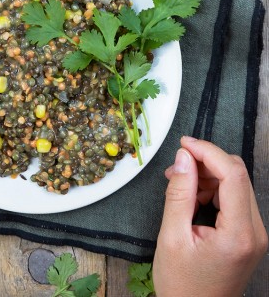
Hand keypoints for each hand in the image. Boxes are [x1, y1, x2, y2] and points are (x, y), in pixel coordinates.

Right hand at [153, 136, 267, 296]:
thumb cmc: (182, 283)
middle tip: (175, 167)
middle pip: (237, 175)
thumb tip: (183, 158)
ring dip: (206, 175)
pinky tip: (191, 195)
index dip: (208, 151)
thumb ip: (178, 194)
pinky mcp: (247, 234)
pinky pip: (233, 197)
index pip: (233, 175)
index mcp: (239, 234)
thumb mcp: (171, 236)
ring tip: (178, 183)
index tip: (183, 143)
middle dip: (205, 162)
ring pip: (235, 183)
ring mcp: (254, 233)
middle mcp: (255, 231)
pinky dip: (211, 188)